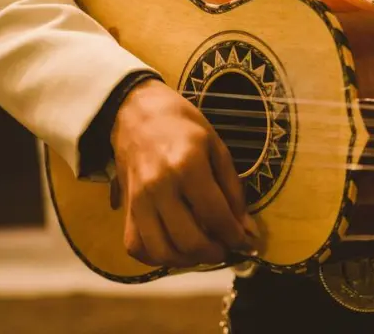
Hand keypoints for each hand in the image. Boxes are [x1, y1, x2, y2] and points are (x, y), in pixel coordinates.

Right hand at [111, 79, 257, 267]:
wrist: (135, 112)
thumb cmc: (183, 126)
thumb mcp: (217, 148)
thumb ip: (233, 191)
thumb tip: (247, 229)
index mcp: (187, 166)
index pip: (216, 216)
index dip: (236, 237)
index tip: (248, 243)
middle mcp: (159, 187)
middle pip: (190, 240)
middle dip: (215, 253)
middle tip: (226, 248)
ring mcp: (137, 201)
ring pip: (162, 251)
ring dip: (188, 261)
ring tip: (203, 251)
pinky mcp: (125, 209)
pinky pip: (137, 247)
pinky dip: (157, 257)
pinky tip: (175, 248)